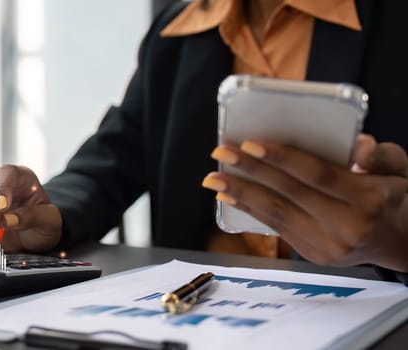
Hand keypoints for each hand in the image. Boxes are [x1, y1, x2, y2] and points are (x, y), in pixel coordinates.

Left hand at [202, 134, 407, 271]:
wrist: (402, 242)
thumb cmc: (394, 196)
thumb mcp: (401, 171)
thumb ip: (382, 155)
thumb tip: (356, 146)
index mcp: (368, 200)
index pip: (318, 176)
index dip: (282, 159)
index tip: (250, 143)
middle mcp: (346, 227)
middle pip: (289, 194)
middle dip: (250, 172)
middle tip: (221, 153)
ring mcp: (328, 246)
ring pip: (276, 215)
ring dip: (240, 194)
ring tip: (213, 178)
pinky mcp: (314, 255)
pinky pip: (277, 228)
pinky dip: (250, 210)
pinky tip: (228, 196)